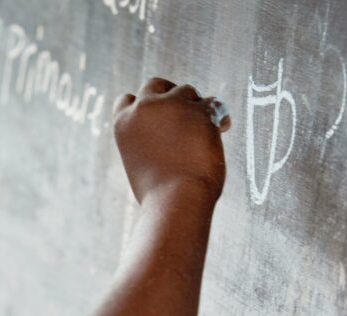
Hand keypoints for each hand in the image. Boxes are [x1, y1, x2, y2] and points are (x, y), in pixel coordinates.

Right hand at [112, 77, 229, 204]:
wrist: (175, 200)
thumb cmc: (159, 194)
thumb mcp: (140, 164)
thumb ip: (148, 142)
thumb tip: (170, 135)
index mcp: (123, 123)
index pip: (128, 99)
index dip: (144, 104)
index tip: (157, 114)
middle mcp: (144, 108)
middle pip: (156, 83)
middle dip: (170, 93)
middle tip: (185, 110)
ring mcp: (172, 106)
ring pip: (187, 91)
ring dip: (196, 106)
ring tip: (206, 129)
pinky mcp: (199, 112)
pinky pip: (214, 103)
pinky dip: (219, 115)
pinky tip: (223, 128)